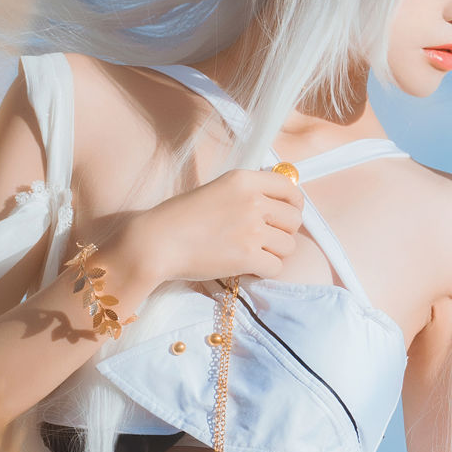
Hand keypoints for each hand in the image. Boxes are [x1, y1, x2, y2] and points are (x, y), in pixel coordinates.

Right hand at [108, 166, 303, 301]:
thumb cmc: (180, 217)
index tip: (287, 215)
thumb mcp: (217, 190)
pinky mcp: (248, 256)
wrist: (157, 242)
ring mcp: (252, 230)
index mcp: (244, 180)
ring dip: (275, 253)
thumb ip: (247, 193)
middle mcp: (253, 201)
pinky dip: (265, 271)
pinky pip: (277, 267)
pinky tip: (248, 268)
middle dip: (285, 232)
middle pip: (294, 219)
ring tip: (253, 254)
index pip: (290, 188)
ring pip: (289, 246)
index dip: (294, 204)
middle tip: (267, 240)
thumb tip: (278, 204)